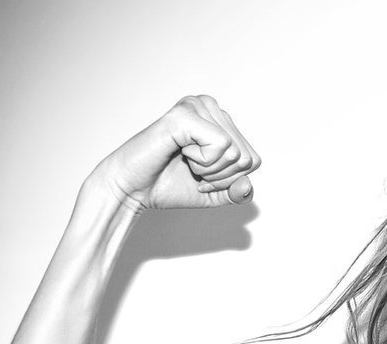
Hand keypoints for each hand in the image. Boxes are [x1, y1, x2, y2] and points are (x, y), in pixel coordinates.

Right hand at [87, 95, 261, 210]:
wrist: (133, 189)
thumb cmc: (169, 185)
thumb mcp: (216, 193)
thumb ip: (239, 193)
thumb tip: (247, 186)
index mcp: (219, 119)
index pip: (253, 160)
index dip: (230, 180)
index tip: (203, 176)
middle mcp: (209, 106)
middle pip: (246, 158)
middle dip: (221, 177)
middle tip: (193, 171)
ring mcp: (196, 106)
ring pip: (235, 153)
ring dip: (210, 170)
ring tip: (185, 161)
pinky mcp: (185, 115)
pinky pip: (221, 146)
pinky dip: (203, 162)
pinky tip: (180, 152)